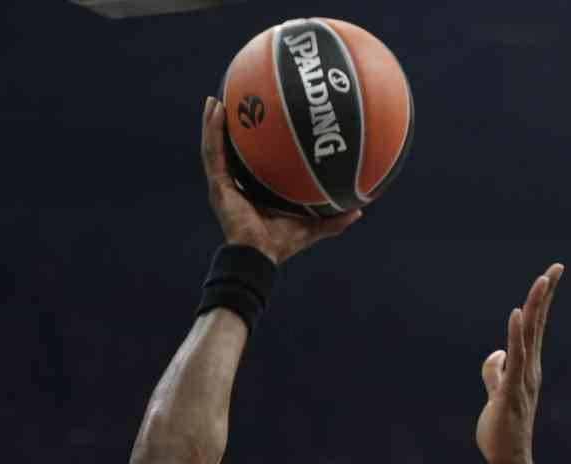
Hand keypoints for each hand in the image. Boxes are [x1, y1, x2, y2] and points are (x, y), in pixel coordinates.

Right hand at [201, 98, 360, 264]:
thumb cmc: (281, 245)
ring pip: (215, 147)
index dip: (254, 145)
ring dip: (214, 122)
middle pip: (230, 151)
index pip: (251, 163)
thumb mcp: (311, 227)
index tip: (262, 120)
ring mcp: (222, 185)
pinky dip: (212, 129)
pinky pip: (212, 152)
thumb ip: (333, 220)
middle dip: (231, 128)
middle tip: (237, 102)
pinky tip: (215, 107)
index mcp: (251, 193)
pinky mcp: (217, 185)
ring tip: (217, 98)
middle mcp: (234, 187)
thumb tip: (359, 210)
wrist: (259, 257)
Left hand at [475, 265, 563, 463]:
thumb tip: (497, 353)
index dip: (541, 301)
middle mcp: (530, 370)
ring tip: (542, 280)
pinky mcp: (511, 391)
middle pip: (537, 324)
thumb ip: (494, 372)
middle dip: (545, 295)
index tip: (550, 275)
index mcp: (527, 368)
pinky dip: (515, 335)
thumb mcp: (495, 394)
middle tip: (557, 267)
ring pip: (530, 336)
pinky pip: (514, 358)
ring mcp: (523, 380)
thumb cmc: (502, 430)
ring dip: (535, 307)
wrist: (507, 460)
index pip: (534, 328)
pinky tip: (516, 313)